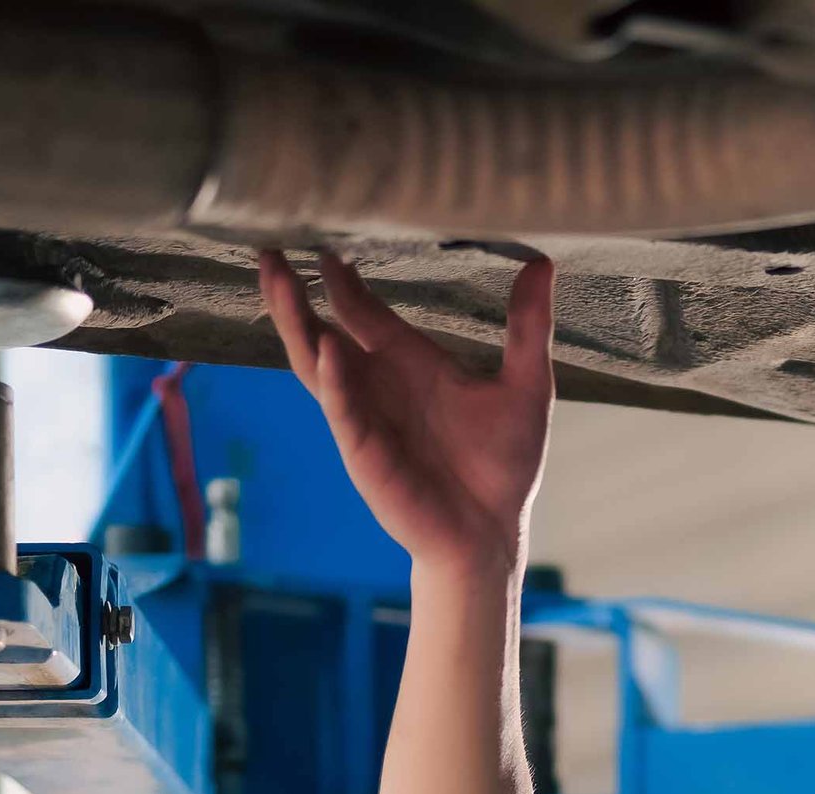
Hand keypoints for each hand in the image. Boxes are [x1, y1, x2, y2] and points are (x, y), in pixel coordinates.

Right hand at [258, 248, 554, 573]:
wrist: (493, 531)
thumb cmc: (503, 466)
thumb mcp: (525, 386)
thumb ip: (527, 328)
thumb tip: (542, 263)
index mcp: (408, 363)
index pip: (364, 312)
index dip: (343, 280)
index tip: (327, 241)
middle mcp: (377, 385)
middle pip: (321, 330)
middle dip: (295, 294)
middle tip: (271, 250)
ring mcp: (364, 417)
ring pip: (315, 364)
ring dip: (296, 324)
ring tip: (281, 282)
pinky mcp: (366, 452)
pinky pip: (343, 411)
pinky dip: (335, 381)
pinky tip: (329, 349)